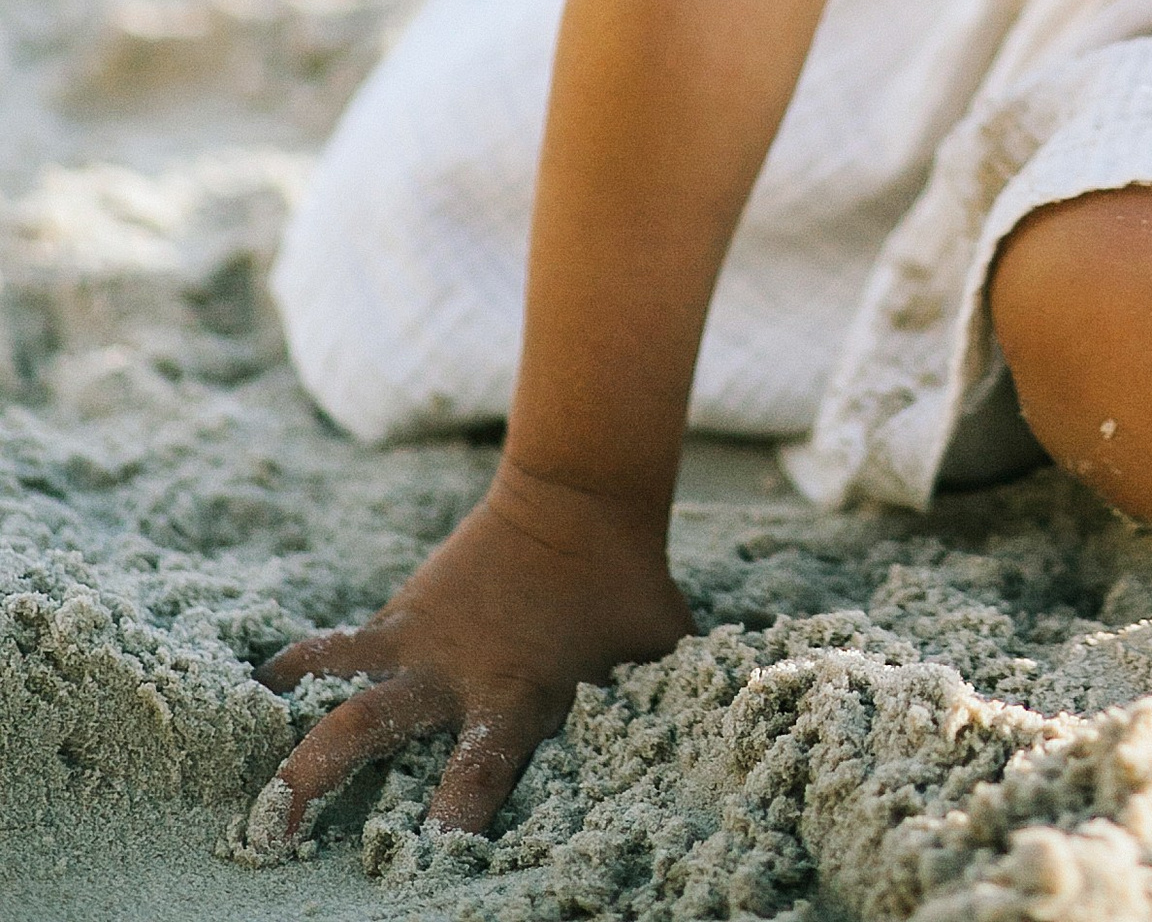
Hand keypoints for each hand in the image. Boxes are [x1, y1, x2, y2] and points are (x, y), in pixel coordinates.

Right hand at [254, 460, 693, 842]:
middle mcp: (451, 675)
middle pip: (366, 730)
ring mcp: (416, 640)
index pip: (475, 778)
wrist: (580, 496)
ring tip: (234, 767)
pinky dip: (294, 669)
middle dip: (318, 781)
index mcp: (515, 698)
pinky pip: (336, 646)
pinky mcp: (400, 614)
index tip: (433, 866)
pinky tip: (247, 695)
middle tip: (275, 833)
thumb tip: (708, 761)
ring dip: (283, 724)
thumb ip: (655, 714)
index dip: (452, 828)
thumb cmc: (628, 591)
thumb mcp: (655, 663)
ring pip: (331, 681)